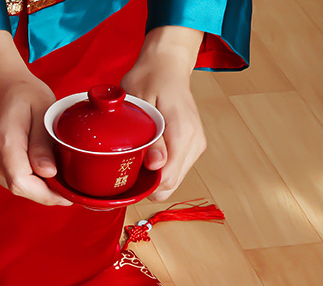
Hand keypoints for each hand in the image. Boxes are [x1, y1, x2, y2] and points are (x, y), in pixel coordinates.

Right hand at [0, 31, 69, 205]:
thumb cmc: (22, 92)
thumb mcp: (43, 109)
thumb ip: (43, 143)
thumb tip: (49, 173)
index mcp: (3, 140)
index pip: (22, 182)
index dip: (46, 195)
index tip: (66, 196)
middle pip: (19, 187)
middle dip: (45, 191)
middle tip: (66, 185)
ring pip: (14, 186)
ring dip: (35, 184)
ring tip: (52, 169)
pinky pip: (8, 180)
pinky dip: (25, 178)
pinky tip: (35, 165)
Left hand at [121, 26, 206, 201]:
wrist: (167, 64)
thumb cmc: (149, 79)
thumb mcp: (142, 105)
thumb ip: (152, 137)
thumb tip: (156, 165)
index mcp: (183, 133)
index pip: (167, 179)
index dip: (144, 184)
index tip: (126, 175)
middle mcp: (195, 141)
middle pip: (170, 185)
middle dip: (146, 185)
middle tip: (126, 168)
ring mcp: (196, 145)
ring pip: (173, 181)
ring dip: (152, 178)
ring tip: (136, 159)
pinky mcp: (193, 146)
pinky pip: (175, 170)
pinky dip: (159, 170)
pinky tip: (146, 156)